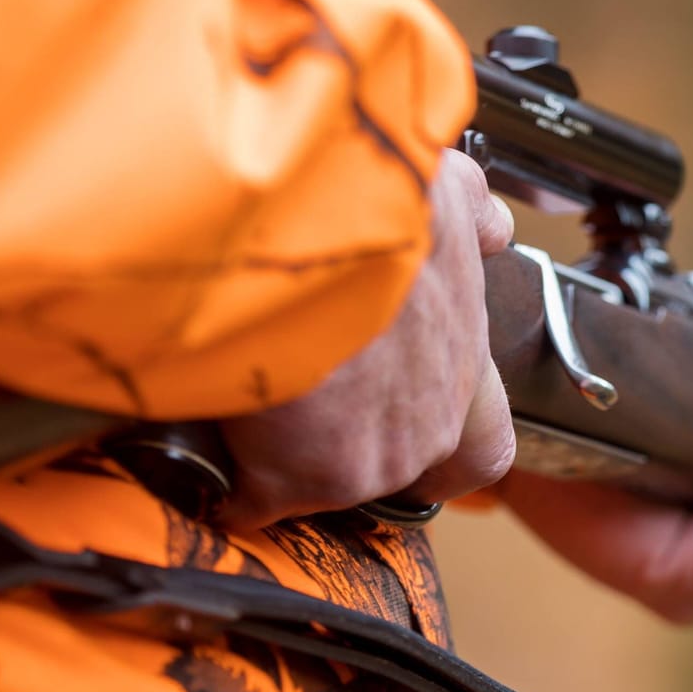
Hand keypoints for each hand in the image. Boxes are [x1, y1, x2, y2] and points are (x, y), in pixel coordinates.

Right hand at [216, 151, 515, 530]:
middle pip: (388, 467)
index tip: (412, 437)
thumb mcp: (444, 193)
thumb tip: (491, 226)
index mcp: (465, 362)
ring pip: (319, 482)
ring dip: (280, 456)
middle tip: (295, 402)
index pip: (485, 448)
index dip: (451, 451)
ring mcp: (370, 462)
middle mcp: (430, 424)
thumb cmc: (374, 205)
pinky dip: (225, 482)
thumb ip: (472, 215)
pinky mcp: (301, 479)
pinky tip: (201, 453)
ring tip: (239, 408)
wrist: (309, 229)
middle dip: (341, 440)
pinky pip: (252, 498)